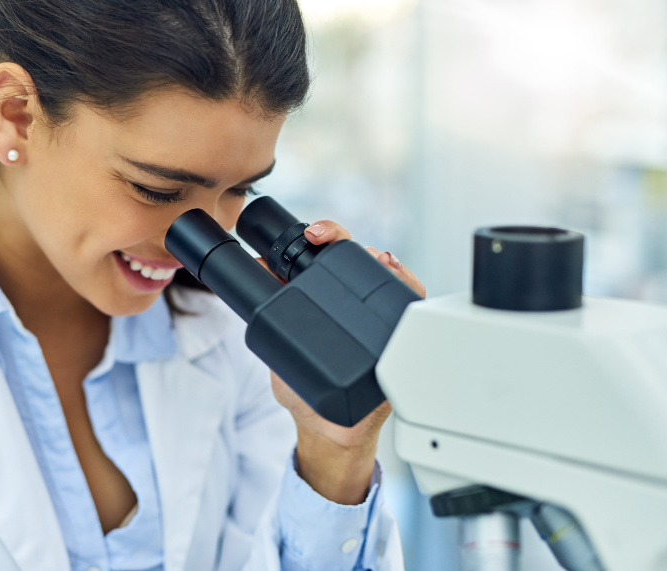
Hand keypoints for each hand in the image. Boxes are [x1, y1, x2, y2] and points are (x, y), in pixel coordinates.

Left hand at [263, 219, 425, 503]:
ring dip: (377, 258)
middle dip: (341, 237)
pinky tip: (397, 275)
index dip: (320, 235)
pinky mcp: (397, 337)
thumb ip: (267, 320)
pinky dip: (407, 285)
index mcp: (318, 300)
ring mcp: (375, 318)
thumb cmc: (303, 394)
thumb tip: (256, 279)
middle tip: (324, 237)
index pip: (321, 256)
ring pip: (383, 274)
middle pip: (353, 257)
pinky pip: (410, 304)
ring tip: (372, 256)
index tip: (311, 233)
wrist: (330, 433)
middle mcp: (349, 304)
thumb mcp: (278, 351)